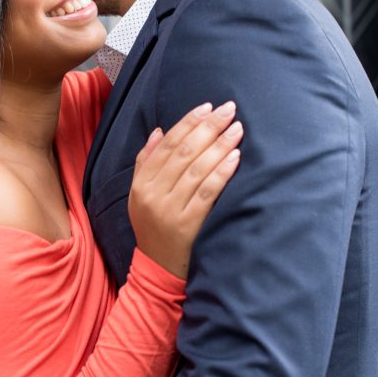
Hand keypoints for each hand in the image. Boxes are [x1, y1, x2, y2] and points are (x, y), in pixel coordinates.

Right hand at [129, 102, 242, 277]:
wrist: (157, 269)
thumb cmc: (154, 228)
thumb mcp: (141, 196)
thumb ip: (146, 163)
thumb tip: (158, 131)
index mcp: (141, 183)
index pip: (166, 145)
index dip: (188, 123)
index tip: (208, 107)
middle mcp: (152, 194)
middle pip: (183, 152)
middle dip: (208, 127)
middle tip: (229, 110)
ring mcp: (169, 210)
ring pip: (197, 169)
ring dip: (219, 145)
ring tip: (237, 129)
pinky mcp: (187, 225)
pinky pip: (207, 192)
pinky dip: (221, 172)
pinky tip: (235, 157)